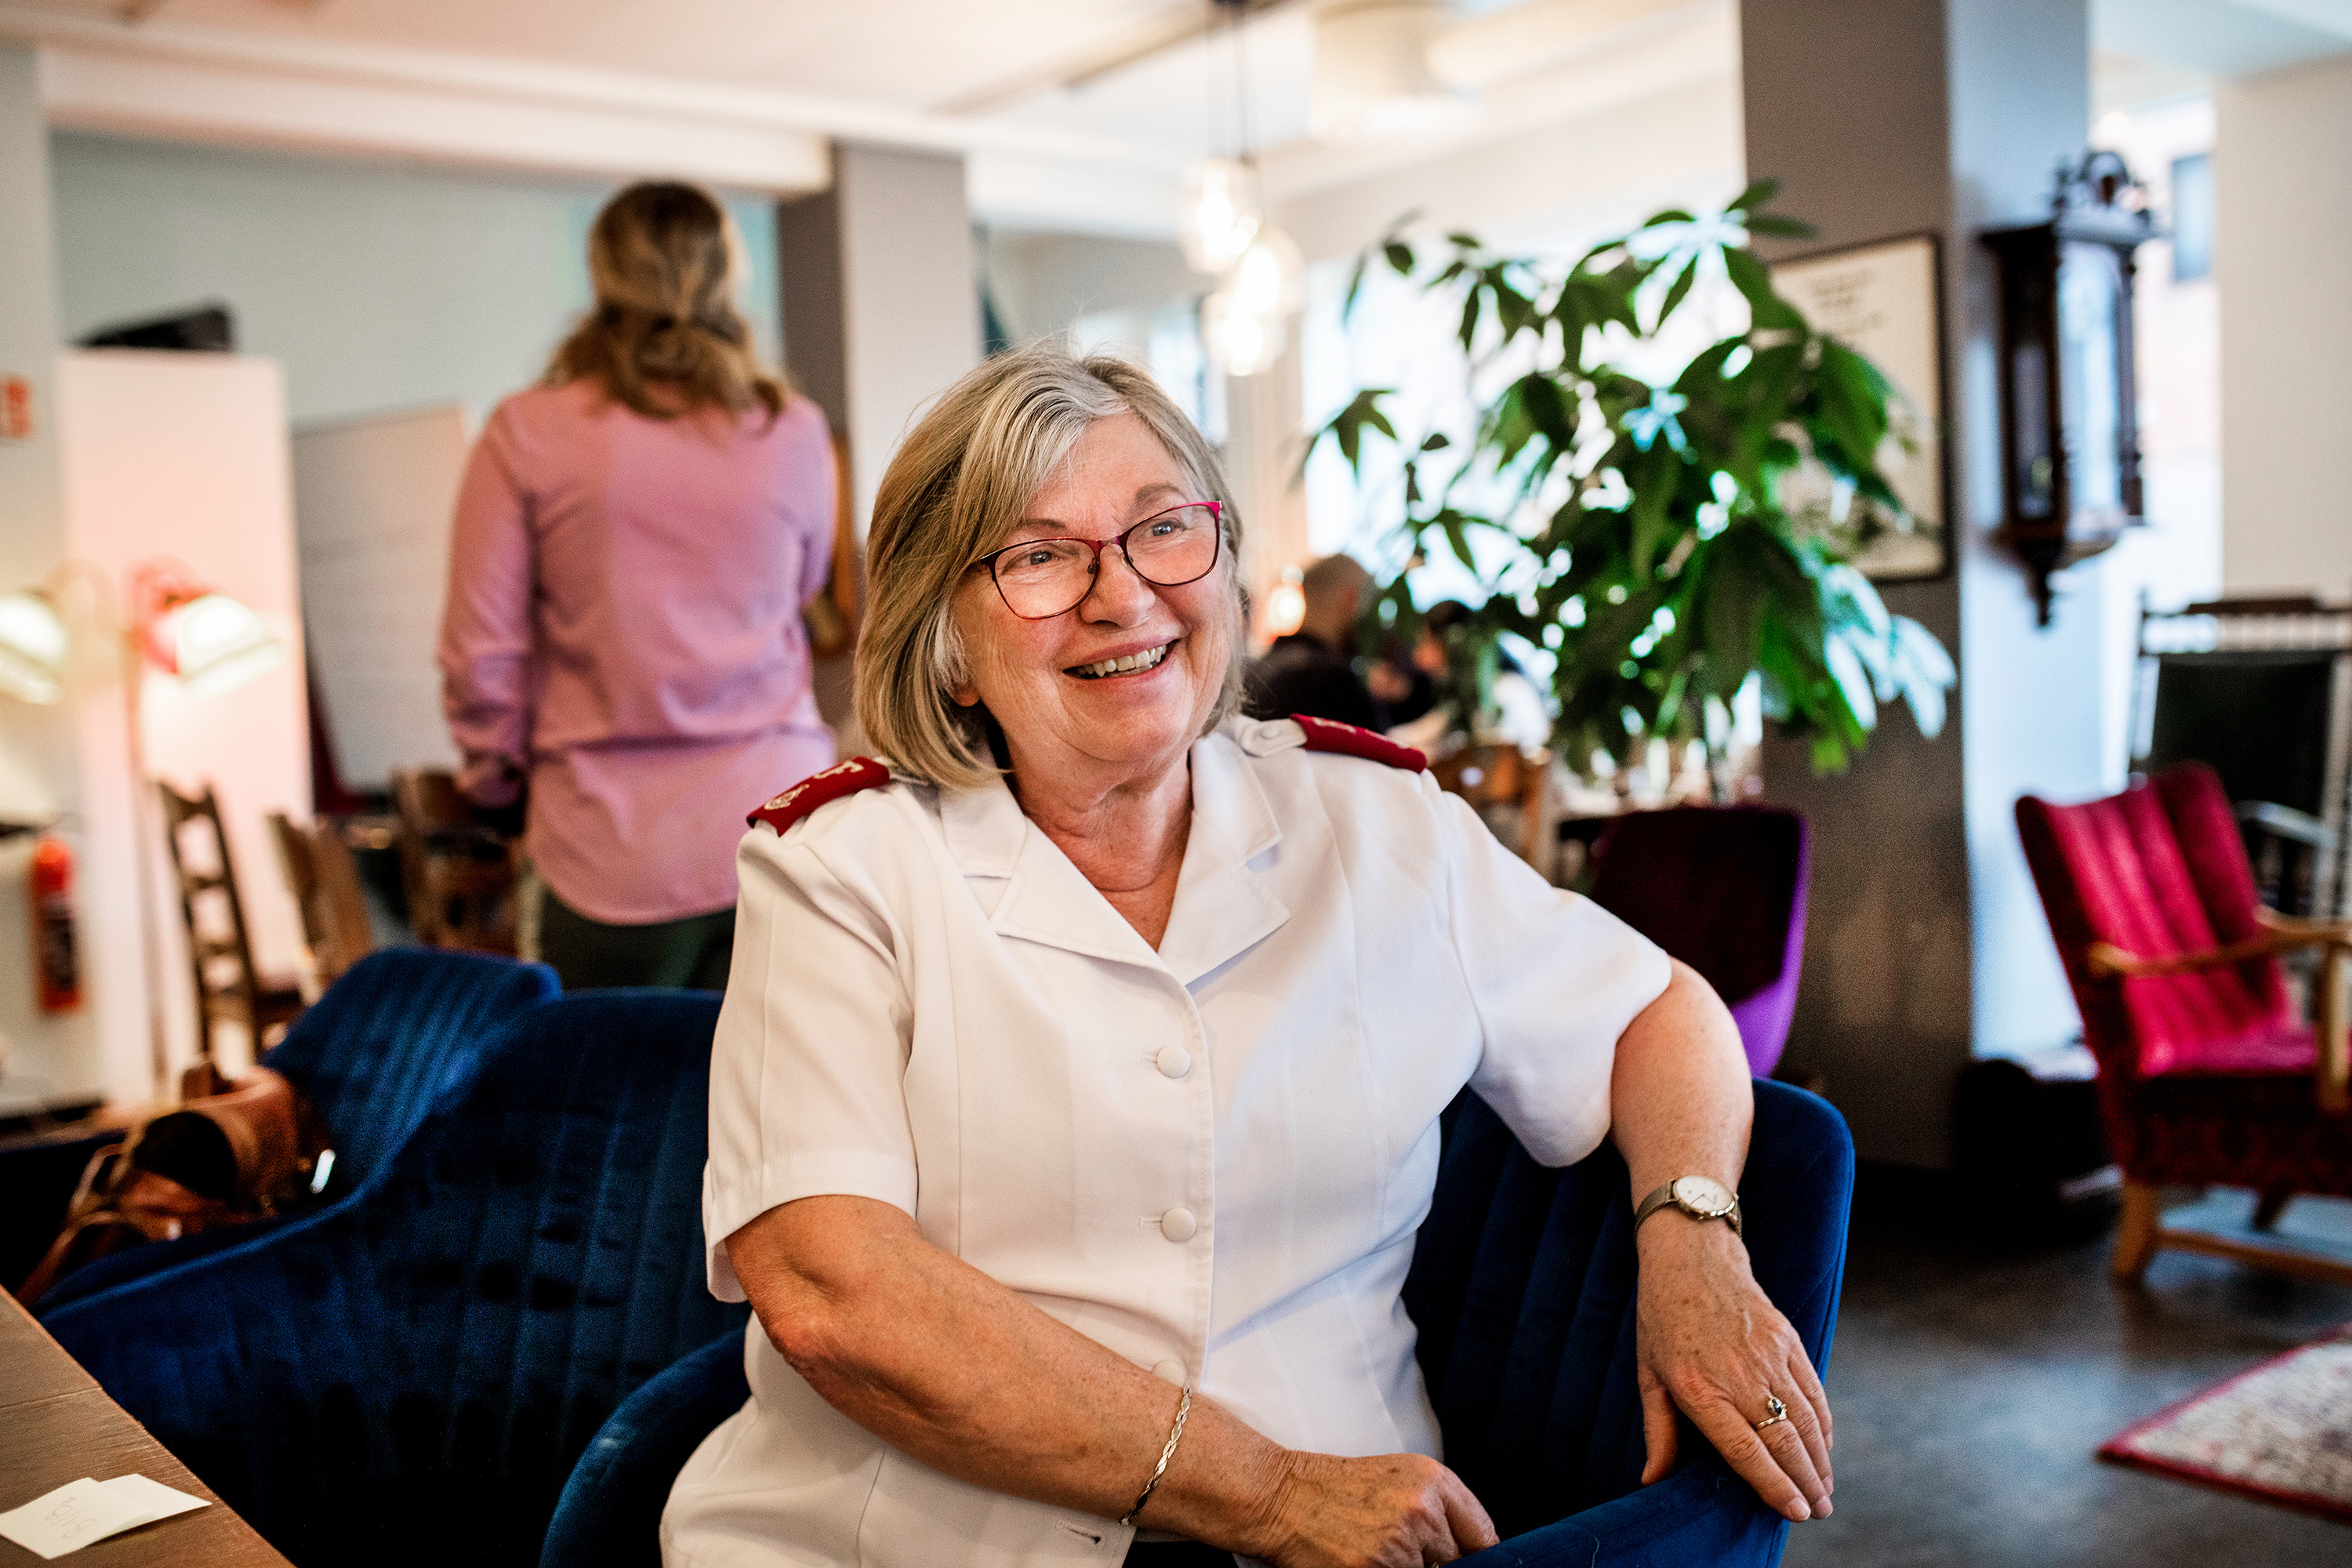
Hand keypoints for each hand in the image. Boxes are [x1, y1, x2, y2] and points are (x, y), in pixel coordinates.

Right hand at [1242, 1450, 1497, 1567]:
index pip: (1484, 1538)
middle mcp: (1421, 1509)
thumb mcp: (1398, 1480)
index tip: (1463, 1564)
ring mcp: (1397, 1544)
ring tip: (1375, 1555)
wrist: (1280, 1495)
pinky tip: (1364, 1563)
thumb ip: (1439, 1510)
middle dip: (1436, 1565)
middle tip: (1401, 1553)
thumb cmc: (1335, 1489)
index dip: (1474, 1558)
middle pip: (1458, 1565)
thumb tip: (1473, 1555)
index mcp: (1434, 1481)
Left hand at [1633, 1217, 1832, 1521]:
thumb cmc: (1662, 1318)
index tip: (1795, 1512)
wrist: (1692, 1256)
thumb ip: (1659, 1431)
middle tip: (1819, 1513)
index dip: (1773, 1485)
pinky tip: (1825, 1447)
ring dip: (1821, 1459)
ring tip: (1826, 1490)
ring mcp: (1768, 1355)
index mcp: (1699, 1388)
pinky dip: (1823, 1424)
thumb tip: (1653, 1481)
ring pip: (1805, 1419)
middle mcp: (1738, 1374)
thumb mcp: (1648, 1374)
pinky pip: (1812, 1390)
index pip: (1745, 1449)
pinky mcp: (1787, 1340)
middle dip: (1806, 1482)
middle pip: (1783, 1440)